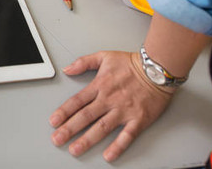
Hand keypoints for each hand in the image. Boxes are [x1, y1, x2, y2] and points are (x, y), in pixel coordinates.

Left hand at [49, 51, 173, 161]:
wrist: (158, 68)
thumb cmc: (132, 63)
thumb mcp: (104, 56)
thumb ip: (84, 62)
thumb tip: (67, 69)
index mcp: (100, 85)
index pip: (77, 101)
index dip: (64, 112)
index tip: (53, 121)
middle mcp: (109, 99)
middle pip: (85, 116)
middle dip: (69, 129)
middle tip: (57, 139)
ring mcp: (123, 111)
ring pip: (102, 128)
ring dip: (87, 140)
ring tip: (75, 149)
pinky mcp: (138, 119)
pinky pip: (127, 135)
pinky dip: (118, 146)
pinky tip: (109, 156)